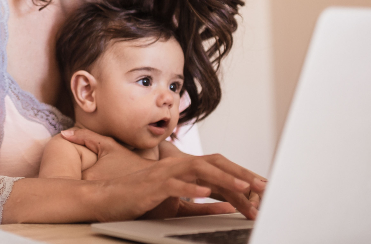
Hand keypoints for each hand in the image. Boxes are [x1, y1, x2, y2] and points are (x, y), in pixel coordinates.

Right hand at [62, 129, 266, 219]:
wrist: (107, 198)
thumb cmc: (140, 200)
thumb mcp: (176, 204)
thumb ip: (202, 203)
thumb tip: (228, 206)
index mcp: (184, 169)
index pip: (218, 168)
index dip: (241, 175)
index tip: (262, 188)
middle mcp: (176, 166)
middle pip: (214, 164)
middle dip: (240, 174)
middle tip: (263, 187)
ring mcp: (164, 174)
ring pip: (199, 171)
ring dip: (223, 179)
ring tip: (244, 188)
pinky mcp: (152, 186)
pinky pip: (175, 185)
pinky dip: (191, 189)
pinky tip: (206, 194)